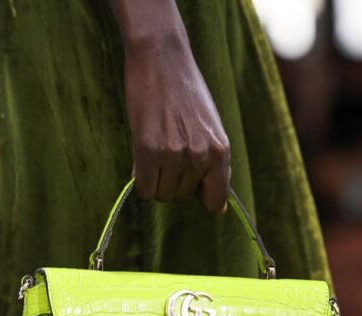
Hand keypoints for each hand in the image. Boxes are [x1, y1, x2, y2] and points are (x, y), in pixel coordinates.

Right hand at [114, 6, 230, 212]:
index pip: (215, 202)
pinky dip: (140, 180)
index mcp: (220, 151)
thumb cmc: (187, 94)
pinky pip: (143, 188)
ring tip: (157, 150)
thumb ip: (215, 167)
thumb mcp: (211, 129)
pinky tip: (142, 159)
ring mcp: (174, 154)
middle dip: (174, 182)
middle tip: (169, 153)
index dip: (200, 195)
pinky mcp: (148, 150)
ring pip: (162, 194)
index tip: (190, 182)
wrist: (162, 59)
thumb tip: (219, 210)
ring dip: (155, 179)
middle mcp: (200, 156)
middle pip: (182, 197)